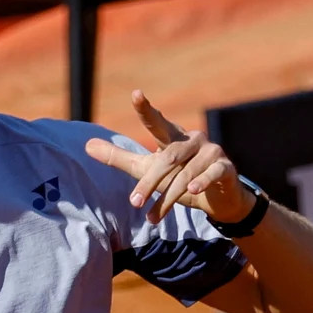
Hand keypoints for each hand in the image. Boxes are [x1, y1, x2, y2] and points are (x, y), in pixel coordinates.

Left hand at [84, 90, 254, 224]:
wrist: (216, 199)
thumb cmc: (177, 177)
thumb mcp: (145, 168)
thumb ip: (119, 157)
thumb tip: (86, 145)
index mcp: (172, 137)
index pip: (156, 122)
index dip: (146, 109)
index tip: (136, 94)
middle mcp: (193, 139)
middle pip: (166, 159)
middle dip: (148, 182)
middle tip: (133, 202)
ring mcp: (211, 152)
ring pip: (185, 174)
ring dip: (167, 198)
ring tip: (151, 218)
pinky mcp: (225, 168)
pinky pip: (212, 173)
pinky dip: (201, 182)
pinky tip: (192, 191)